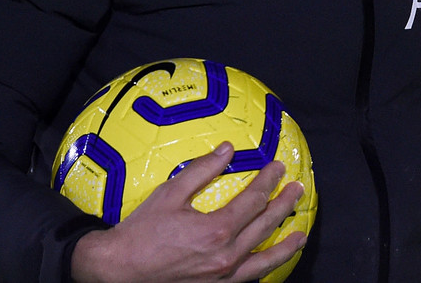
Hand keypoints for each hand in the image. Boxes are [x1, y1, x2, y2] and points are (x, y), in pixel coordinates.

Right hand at [70, 141, 306, 282]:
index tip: (278, 167)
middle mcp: (225, 256)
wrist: (120, 270)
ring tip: (301, 235)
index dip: (269, 181)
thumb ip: (202, 170)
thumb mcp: (170, 193)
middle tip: (297, 189)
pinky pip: (247, 279)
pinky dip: (264, 269)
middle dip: (284, 205)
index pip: (254, 200)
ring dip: (285, 246)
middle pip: (265, 226)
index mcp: (216, 230)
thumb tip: (227, 149)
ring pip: (264, 261)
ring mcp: (222, 277)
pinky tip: (269, 261)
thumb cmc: (142, 230)